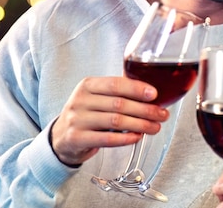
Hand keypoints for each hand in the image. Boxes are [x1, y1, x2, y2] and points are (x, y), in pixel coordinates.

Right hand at [50, 76, 168, 165]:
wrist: (60, 137)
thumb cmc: (87, 114)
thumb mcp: (97, 97)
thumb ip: (119, 93)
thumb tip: (153, 96)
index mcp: (88, 85)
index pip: (115, 84)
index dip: (136, 88)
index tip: (154, 94)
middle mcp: (80, 100)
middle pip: (119, 104)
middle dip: (145, 110)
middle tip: (162, 114)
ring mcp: (76, 119)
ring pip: (115, 121)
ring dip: (140, 125)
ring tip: (155, 127)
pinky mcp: (75, 138)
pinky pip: (106, 139)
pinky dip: (125, 139)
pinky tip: (138, 137)